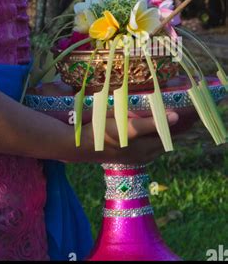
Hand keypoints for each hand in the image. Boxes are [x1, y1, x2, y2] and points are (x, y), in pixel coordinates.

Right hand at [59, 110, 178, 164]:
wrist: (79, 145)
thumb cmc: (104, 135)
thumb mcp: (128, 128)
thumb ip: (150, 124)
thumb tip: (175, 117)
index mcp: (146, 149)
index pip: (170, 136)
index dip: (178, 124)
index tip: (185, 111)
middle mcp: (142, 154)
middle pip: (163, 139)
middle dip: (169, 127)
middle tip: (175, 109)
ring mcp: (132, 154)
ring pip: (151, 141)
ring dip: (157, 130)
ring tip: (160, 114)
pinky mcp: (122, 152)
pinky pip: (141, 142)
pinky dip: (146, 133)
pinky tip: (139, 124)